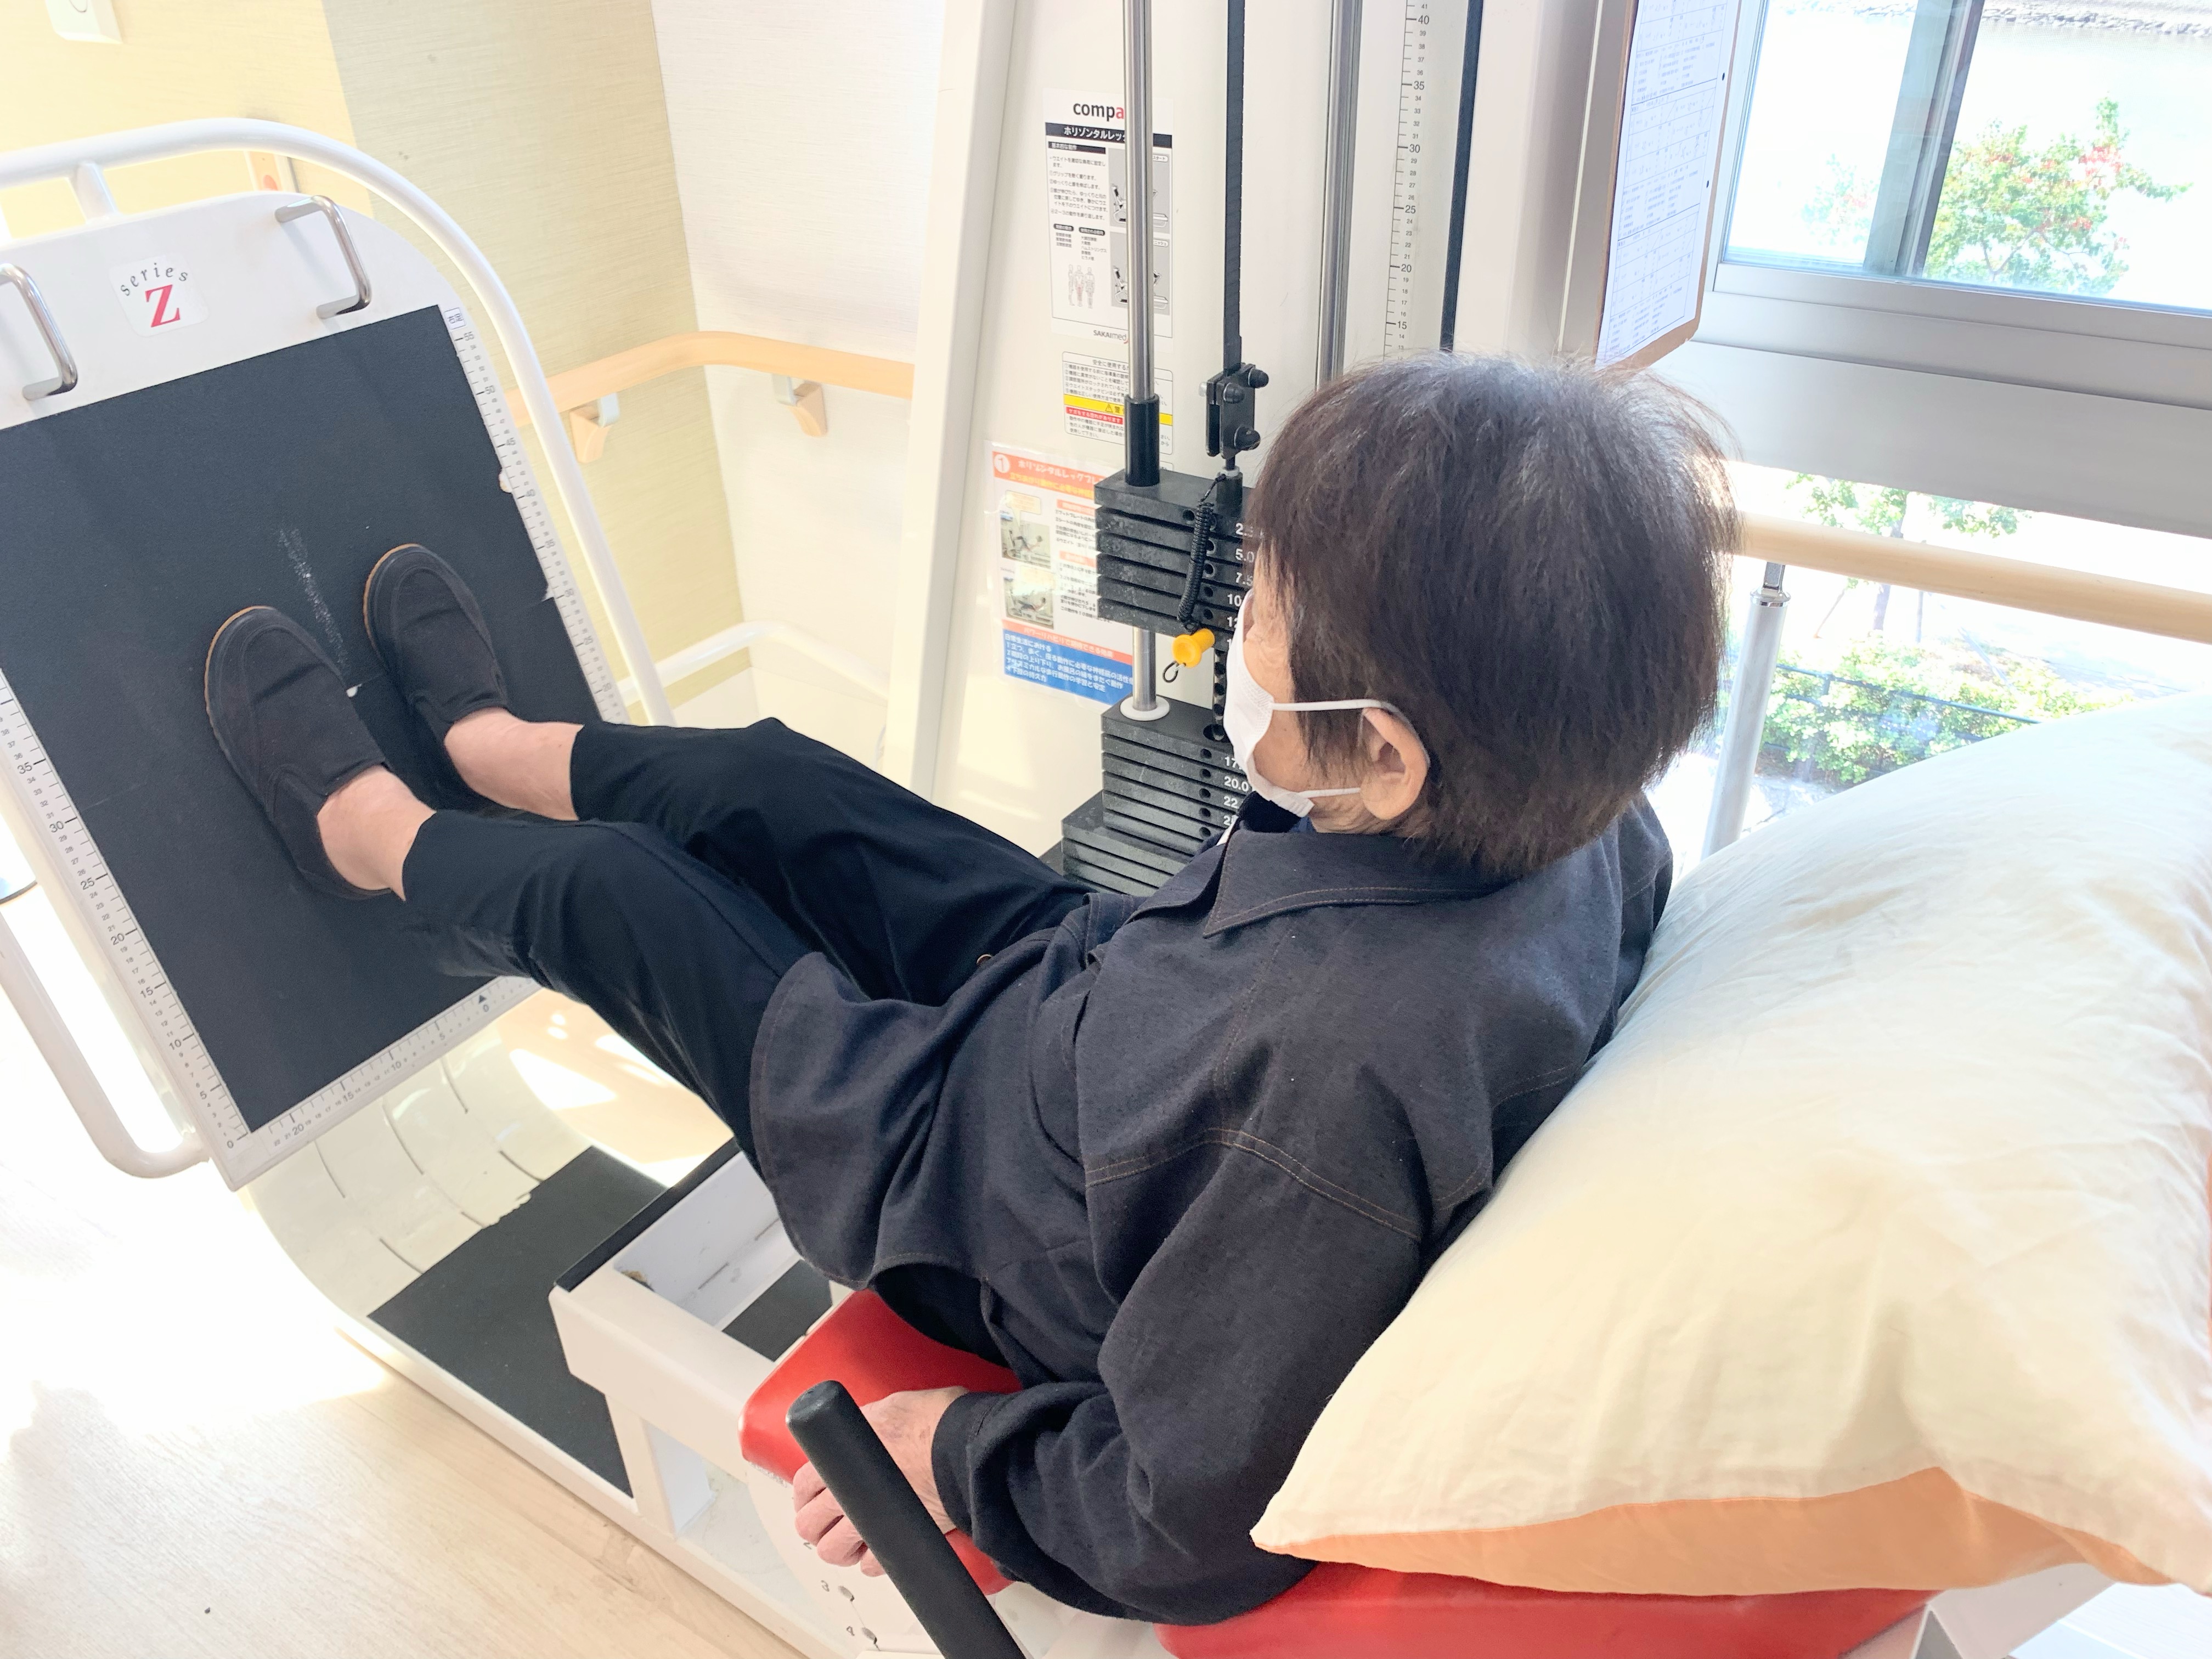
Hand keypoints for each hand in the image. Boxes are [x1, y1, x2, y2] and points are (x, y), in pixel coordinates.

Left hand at [791, 1387, 966, 1575]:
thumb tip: (868, 1426)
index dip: (804, 1494)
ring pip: (832, 1550)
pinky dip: (873, 1561)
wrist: (965, 1449)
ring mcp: (869, 1521)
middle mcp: (848, 1493)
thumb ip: (869, 1423)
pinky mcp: (894, 1540)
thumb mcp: (891, 1407)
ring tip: (849, 1543)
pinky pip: (871, 1564)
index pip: (803, 1484)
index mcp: (840, 1459)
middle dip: (814, 1525)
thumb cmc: (935, 1424)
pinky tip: (879, 1550)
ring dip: (838, 1548)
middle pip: (809, 1524)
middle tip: (826, 1523)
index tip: (809, 1498)